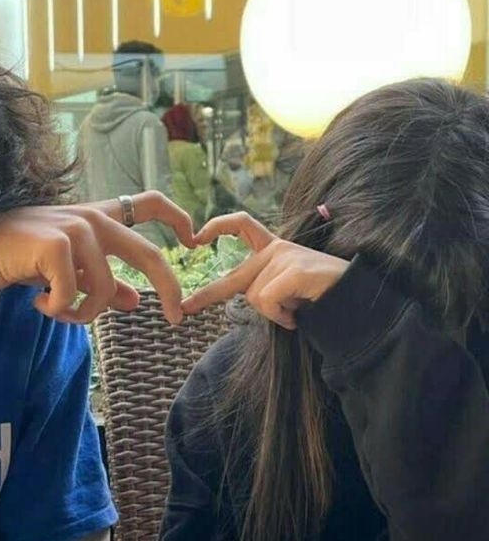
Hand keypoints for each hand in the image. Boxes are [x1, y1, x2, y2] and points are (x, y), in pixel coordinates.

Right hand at [0, 191, 194, 323]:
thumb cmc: (27, 257)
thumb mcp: (72, 270)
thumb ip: (105, 283)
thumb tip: (137, 301)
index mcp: (101, 218)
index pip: (149, 203)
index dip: (177, 217)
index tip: (194, 238)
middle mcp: (94, 219)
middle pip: (148, 254)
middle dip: (170, 288)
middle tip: (178, 318)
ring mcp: (76, 229)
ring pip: (105, 290)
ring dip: (83, 314)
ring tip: (58, 313)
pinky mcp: (57, 245)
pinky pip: (73, 296)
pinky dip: (58, 311)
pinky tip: (39, 303)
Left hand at [182, 213, 348, 329]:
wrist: (354, 300)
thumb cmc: (317, 297)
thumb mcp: (283, 288)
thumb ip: (258, 285)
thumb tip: (228, 293)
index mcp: (273, 249)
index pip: (242, 224)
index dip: (219, 226)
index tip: (196, 238)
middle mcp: (277, 249)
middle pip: (236, 279)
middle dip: (207, 295)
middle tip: (186, 309)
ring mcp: (286, 258)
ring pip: (255, 298)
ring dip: (273, 314)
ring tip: (296, 310)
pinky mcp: (295, 271)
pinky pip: (268, 302)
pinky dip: (281, 316)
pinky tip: (298, 314)